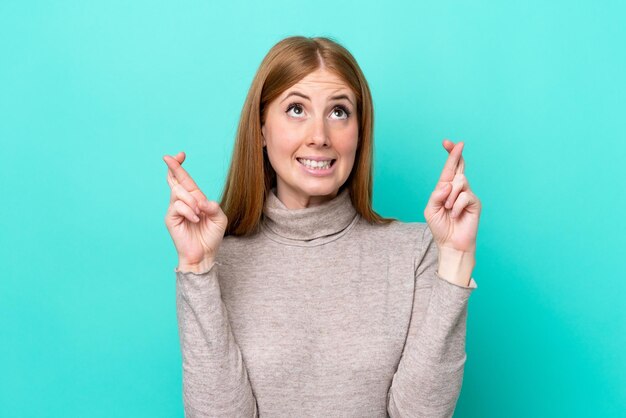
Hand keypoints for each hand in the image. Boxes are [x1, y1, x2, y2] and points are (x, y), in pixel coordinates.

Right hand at [163, 151, 227, 268]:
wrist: (204, 255)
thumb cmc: (211, 237)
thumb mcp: (219, 218)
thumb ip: (213, 206)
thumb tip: (200, 201)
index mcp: (195, 199)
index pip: (185, 179)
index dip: (181, 167)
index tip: (181, 154)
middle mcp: (183, 202)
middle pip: (175, 180)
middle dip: (174, 167)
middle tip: (168, 157)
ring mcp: (175, 210)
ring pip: (178, 192)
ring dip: (191, 201)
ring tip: (199, 214)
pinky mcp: (170, 219)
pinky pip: (177, 206)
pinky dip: (189, 211)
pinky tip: (195, 219)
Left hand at [424, 139, 481, 253]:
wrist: (451, 244)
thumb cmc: (440, 227)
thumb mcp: (431, 209)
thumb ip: (436, 195)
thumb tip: (448, 183)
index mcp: (445, 189)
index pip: (448, 169)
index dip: (450, 155)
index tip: (447, 142)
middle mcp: (458, 189)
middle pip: (458, 167)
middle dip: (455, 155)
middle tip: (458, 144)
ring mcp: (467, 195)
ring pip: (460, 182)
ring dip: (450, 196)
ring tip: (449, 209)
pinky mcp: (475, 203)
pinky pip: (465, 196)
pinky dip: (457, 206)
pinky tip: (456, 215)